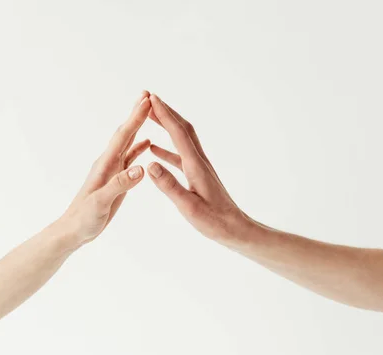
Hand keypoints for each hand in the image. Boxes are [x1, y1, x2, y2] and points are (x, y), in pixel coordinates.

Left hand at [61, 92, 151, 245]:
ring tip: (149, 111)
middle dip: (136, 115)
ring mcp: (113, 170)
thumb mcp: (101, 202)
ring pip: (128, 142)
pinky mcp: (117, 179)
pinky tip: (147, 142)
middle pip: (125, 133)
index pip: (123, 136)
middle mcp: (109, 163)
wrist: (74, 230)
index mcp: (105, 165)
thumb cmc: (84, 218)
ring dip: (138, 126)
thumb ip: (120, 184)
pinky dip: (139, 146)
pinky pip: (130, 158)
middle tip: (147, 95)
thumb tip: (140, 168)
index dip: (135, 118)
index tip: (146, 101)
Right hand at [146, 94, 253, 246]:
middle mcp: (198, 161)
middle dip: (165, 111)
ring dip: (166, 124)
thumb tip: (150, 164)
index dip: (164, 114)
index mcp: (195, 166)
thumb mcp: (188, 206)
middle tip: (148, 98)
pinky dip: (166, 147)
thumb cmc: (213, 222)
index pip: (178, 133)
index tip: (151, 98)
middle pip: (182, 128)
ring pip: (182, 138)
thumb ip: (169, 185)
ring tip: (149, 116)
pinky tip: (154, 150)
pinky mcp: (198, 175)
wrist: (235, 229)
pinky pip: (180, 154)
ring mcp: (199, 167)